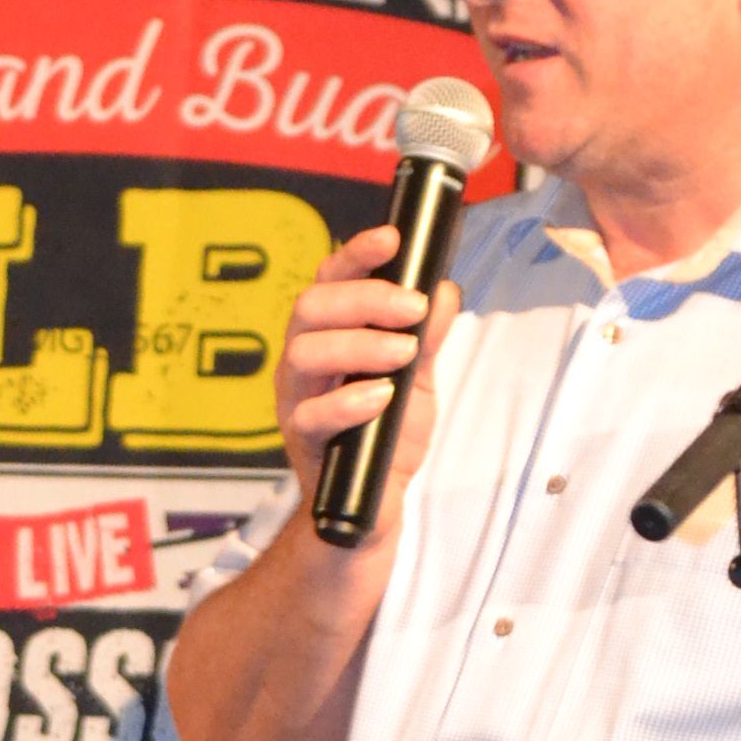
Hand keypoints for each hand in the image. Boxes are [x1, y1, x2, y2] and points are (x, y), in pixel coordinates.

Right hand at [272, 225, 461, 511]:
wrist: (377, 501)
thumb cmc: (387, 434)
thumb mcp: (418, 378)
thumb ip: (428, 336)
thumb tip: (444, 291)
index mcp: (328, 333)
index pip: (330, 279)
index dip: (356, 253)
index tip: (392, 239)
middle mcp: (304, 359)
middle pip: (311, 307)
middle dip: (365, 299)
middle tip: (413, 308)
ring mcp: (296, 399)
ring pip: (303, 353)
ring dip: (359, 345)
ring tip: (403, 354)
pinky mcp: (301, 441)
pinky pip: (310, 414)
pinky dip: (348, 401)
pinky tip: (382, 396)